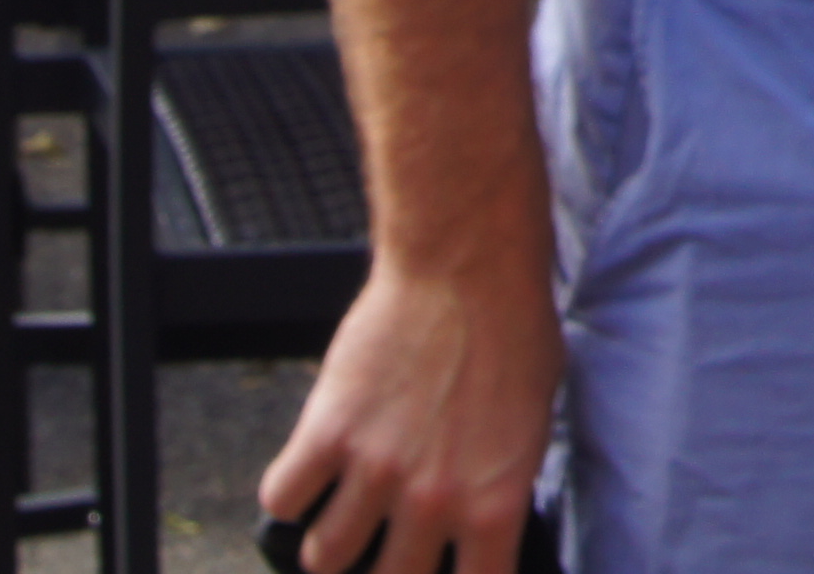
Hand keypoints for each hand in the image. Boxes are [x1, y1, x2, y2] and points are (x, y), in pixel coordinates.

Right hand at [258, 255, 563, 572]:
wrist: (466, 270)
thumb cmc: (512, 335)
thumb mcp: (531, 429)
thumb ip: (496, 488)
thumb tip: (475, 527)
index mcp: (494, 505)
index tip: (445, 570)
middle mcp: (432, 502)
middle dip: (384, 571)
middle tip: (383, 550)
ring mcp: (375, 471)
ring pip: (324, 556)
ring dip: (330, 543)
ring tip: (341, 518)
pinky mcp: (327, 432)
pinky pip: (282, 499)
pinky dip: (290, 495)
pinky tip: (312, 475)